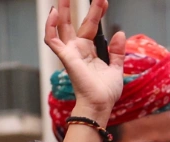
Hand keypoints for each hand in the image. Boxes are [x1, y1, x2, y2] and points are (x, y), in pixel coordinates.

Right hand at [44, 0, 125, 125]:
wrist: (101, 104)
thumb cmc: (106, 91)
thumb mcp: (116, 68)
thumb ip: (117, 51)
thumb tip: (119, 33)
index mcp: (89, 50)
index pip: (91, 26)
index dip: (97, 13)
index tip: (104, 1)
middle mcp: (78, 48)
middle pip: (77, 22)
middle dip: (83, 8)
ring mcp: (70, 52)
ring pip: (62, 26)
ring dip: (63, 10)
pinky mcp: (65, 57)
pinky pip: (51, 39)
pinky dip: (50, 26)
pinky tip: (54, 13)